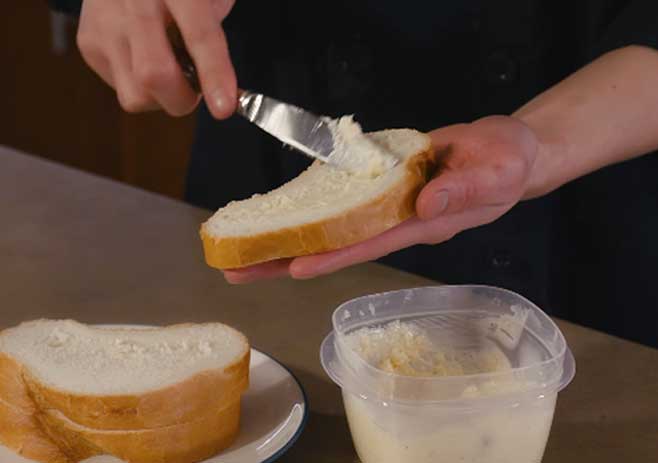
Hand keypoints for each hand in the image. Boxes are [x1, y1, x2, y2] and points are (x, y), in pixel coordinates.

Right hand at [77, 0, 236, 117]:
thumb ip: (214, 33)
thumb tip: (222, 90)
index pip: (198, 35)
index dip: (214, 74)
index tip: (224, 107)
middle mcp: (134, 1)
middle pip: (154, 73)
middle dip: (182, 99)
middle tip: (196, 90)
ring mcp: (105, 22)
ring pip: (135, 94)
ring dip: (160, 97)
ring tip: (168, 68)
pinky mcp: (88, 42)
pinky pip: (121, 89)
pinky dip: (142, 87)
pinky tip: (145, 58)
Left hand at [223, 116, 539, 282]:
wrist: (507, 151)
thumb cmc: (507, 163)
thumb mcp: (496, 172)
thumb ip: (463, 190)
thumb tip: (424, 205)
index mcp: (422, 223)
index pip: (368, 243)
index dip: (331, 256)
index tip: (292, 267)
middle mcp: (396, 220)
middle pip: (334, 245)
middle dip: (285, 259)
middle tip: (237, 272)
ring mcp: (386, 205)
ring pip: (330, 226)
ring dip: (286, 236)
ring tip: (240, 249)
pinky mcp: (381, 186)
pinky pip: (340, 200)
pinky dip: (310, 207)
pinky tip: (281, 212)